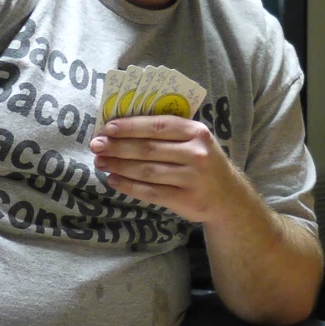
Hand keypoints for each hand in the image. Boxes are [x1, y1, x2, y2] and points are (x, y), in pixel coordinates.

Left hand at [90, 115, 248, 225]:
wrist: (228, 197)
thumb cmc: (203, 162)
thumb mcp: (196, 140)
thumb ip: (169, 132)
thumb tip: (123, 127)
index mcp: (196, 132)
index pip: (157, 126)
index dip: (130, 126)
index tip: (108, 128)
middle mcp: (196, 153)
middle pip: (148, 149)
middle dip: (118, 147)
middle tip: (96, 146)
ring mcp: (191, 178)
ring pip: (146, 171)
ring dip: (119, 166)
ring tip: (100, 163)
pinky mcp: (185, 199)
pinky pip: (150, 191)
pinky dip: (128, 186)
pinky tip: (113, 180)